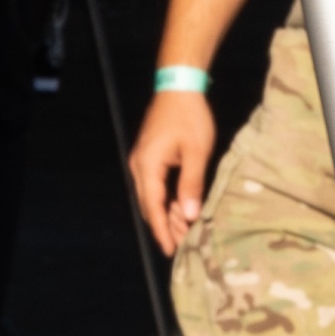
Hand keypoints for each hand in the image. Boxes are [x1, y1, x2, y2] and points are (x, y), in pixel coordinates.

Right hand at [133, 89, 219, 252]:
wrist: (178, 85)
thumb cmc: (189, 117)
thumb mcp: (196, 151)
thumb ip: (191, 184)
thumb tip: (190, 215)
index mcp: (147, 166)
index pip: (153, 207)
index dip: (162, 230)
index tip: (170, 250)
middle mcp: (139, 166)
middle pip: (150, 205)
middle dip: (166, 225)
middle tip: (183, 243)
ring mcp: (141, 160)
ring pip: (152, 195)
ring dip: (168, 212)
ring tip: (186, 227)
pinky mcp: (148, 155)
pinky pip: (154, 184)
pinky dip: (167, 197)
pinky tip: (182, 205)